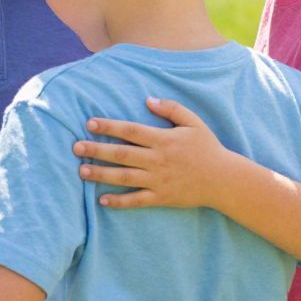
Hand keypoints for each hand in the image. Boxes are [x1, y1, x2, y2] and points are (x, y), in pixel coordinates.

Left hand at [74, 99, 231, 208]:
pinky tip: (102, 200)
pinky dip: (119, 201)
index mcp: (164, 140)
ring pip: (125, 177)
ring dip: (102, 174)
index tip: (90, 123)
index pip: (131, 131)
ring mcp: (159, 180)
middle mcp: (158, 160)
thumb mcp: (193, 122)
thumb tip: (148, 99)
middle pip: (122, 154)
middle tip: (76, 147)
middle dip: (97, 150)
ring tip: (81, 171)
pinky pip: (136, 201)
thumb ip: (171, 108)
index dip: (110, 127)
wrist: (223, 179)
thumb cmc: (207, 148)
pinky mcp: (161, 198)